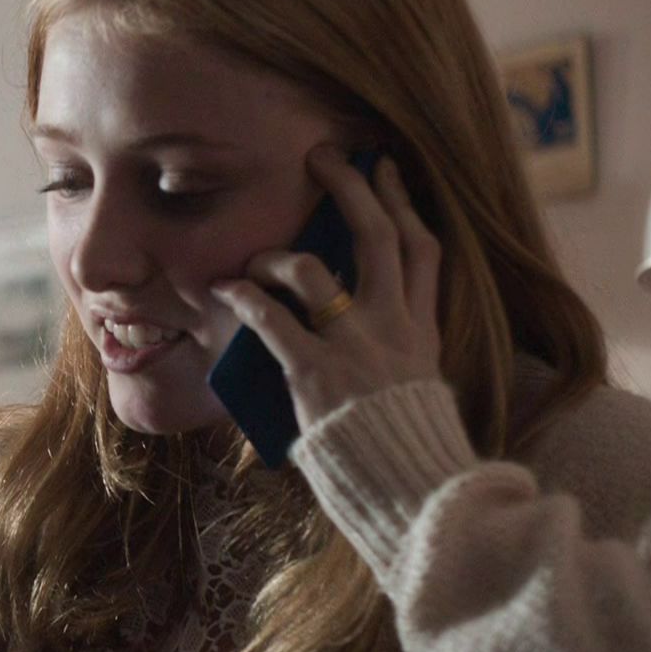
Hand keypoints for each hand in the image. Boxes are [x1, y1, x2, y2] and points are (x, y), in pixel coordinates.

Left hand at [211, 146, 443, 436]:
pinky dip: (244, 297)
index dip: (403, 201)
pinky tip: (226, 291)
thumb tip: (372, 332)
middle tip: (322, 155)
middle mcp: (394, 328)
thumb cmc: (406, 452)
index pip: (423, 247)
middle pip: (376, 235)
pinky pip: (271, 318)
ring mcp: (355, 347)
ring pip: (313, 269)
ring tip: (257, 263)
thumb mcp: (419, 390)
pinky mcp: (316, 373)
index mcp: (424, 331)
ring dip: (276, 257)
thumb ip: (400, 353)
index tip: (387, 168)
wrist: (416, 496)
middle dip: (350, 186)